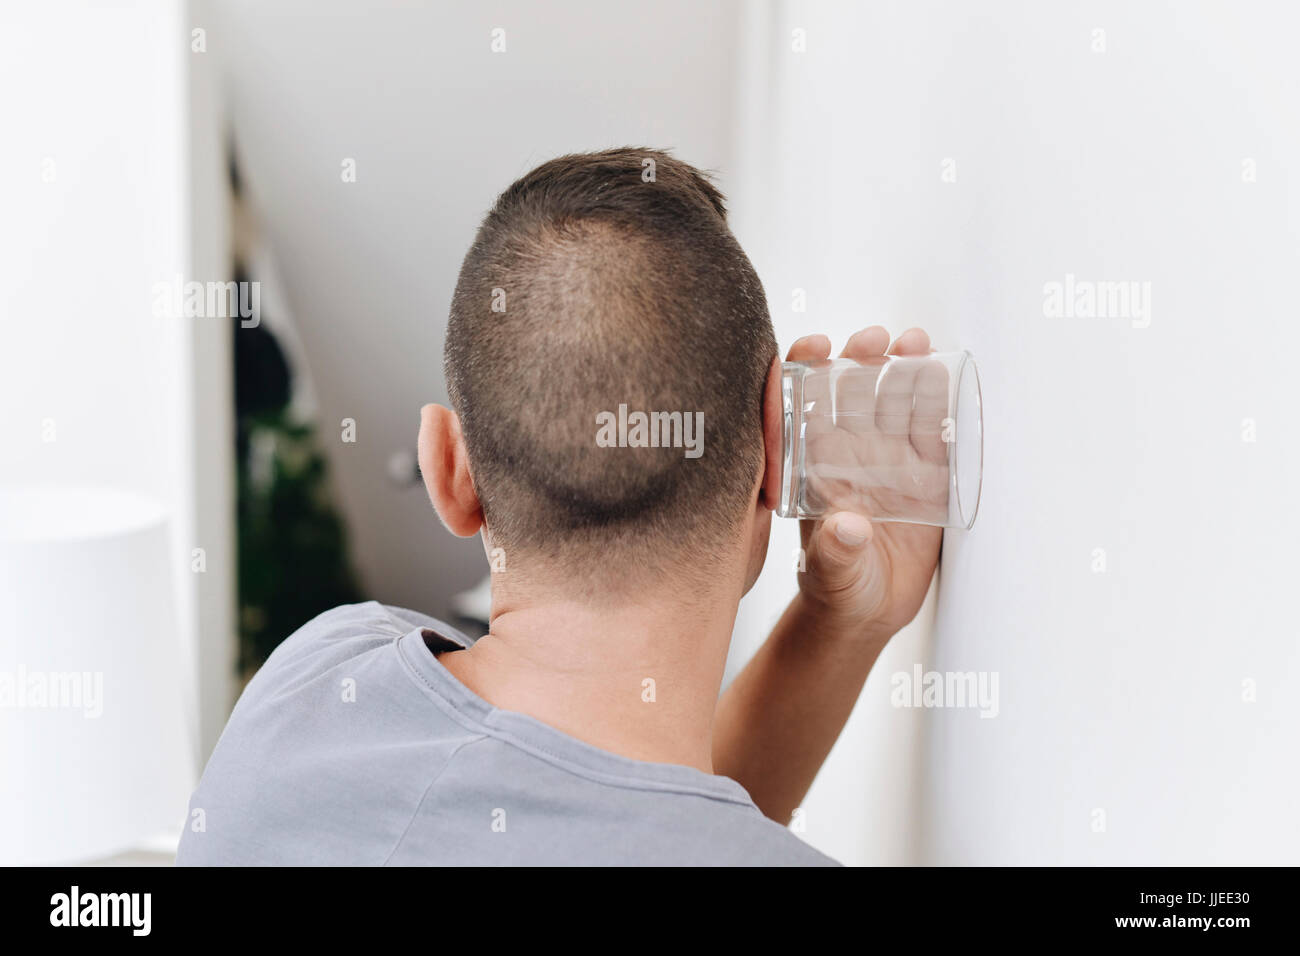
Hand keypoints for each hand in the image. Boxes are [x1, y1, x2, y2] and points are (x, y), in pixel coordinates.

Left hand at [786, 327, 944, 639]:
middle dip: (861, 359)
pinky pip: (934, 429)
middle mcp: (849, 454)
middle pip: (853, 392)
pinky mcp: (926, 475)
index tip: (815, 346)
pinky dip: (939, 401)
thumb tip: (847, 528)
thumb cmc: (836, 589)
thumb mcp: (832, 574)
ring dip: (903, 369)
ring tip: (914, 342)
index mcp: (813, 467)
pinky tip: (945, 373)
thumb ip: (835, 553)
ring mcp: (889, 460)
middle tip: (874, 339)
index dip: (803, 370)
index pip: (801, 405)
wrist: (869, 612)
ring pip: (895, 402)